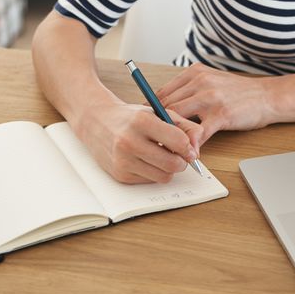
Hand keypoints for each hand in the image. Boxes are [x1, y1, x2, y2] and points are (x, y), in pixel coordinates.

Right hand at [76, 101, 202, 183]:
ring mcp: (123, 160)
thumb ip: (183, 126)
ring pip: (163, 176)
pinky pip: (150, 180)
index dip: (189, 148)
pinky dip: (153, 172)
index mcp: (141, 121)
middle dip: (182, 162)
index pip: (178, 141)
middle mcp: (130, 141)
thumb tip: (197, 148)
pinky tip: (146, 160)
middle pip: (172, 164)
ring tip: (162, 156)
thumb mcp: (157, 112)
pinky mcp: (120, 174)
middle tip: (180, 156)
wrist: (97, 122)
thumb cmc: (131, 117)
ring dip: (168, 169)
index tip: (190, 149)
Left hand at [158, 63, 275, 144]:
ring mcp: (210, 98)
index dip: (153, 111)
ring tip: (169, 148)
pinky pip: (198, 132)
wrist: (268, 96)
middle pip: (166, 105)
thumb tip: (165, 106)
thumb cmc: (239, 92)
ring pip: (177, 118)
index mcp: (194, 72)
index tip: (151, 125)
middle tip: (155, 141)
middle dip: (159, 125)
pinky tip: (190, 152)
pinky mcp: (221, 114)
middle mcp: (200, 81)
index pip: (162, 92)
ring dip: (171, 136)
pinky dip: (191, 145)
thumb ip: (190, 89)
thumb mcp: (211, 80)